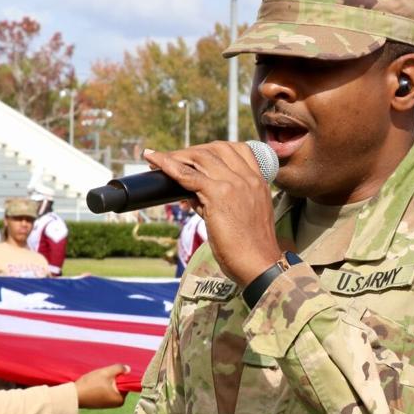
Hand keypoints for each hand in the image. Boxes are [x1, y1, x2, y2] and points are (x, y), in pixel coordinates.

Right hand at [75, 364, 129, 408]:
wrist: (73, 396)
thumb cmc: (90, 385)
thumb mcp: (106, 373)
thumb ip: (119, 369)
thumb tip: (128, 369)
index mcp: (120, 399)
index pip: (126, 383)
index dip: (120, 375)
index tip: (112, 371)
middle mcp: (116, 404)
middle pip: (118, 384)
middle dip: (112, 378)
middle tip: (103, 375)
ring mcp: (108, 404)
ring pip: (111, 387)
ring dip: (106, 381)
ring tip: (96, 380)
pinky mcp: (100, 403)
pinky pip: (104, 391)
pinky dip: (101, 386)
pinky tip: (93, 384)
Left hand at [144, 143, 281, 284]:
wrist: (259, 264)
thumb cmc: (250, 248)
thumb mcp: (240, 216)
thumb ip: (218, 201)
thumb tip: (190, 194)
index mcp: (258, 181)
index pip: (237, 149)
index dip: (213, 149)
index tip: (196, 155)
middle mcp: (248, 178)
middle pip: (216, 148)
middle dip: (192, 151)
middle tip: (173, 158)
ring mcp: (235, 184)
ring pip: (201, 157)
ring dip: (178, 155)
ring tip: (159, 160)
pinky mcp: (219, 195)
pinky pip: (188, 174)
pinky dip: (168, 165)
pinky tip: (155, 160)